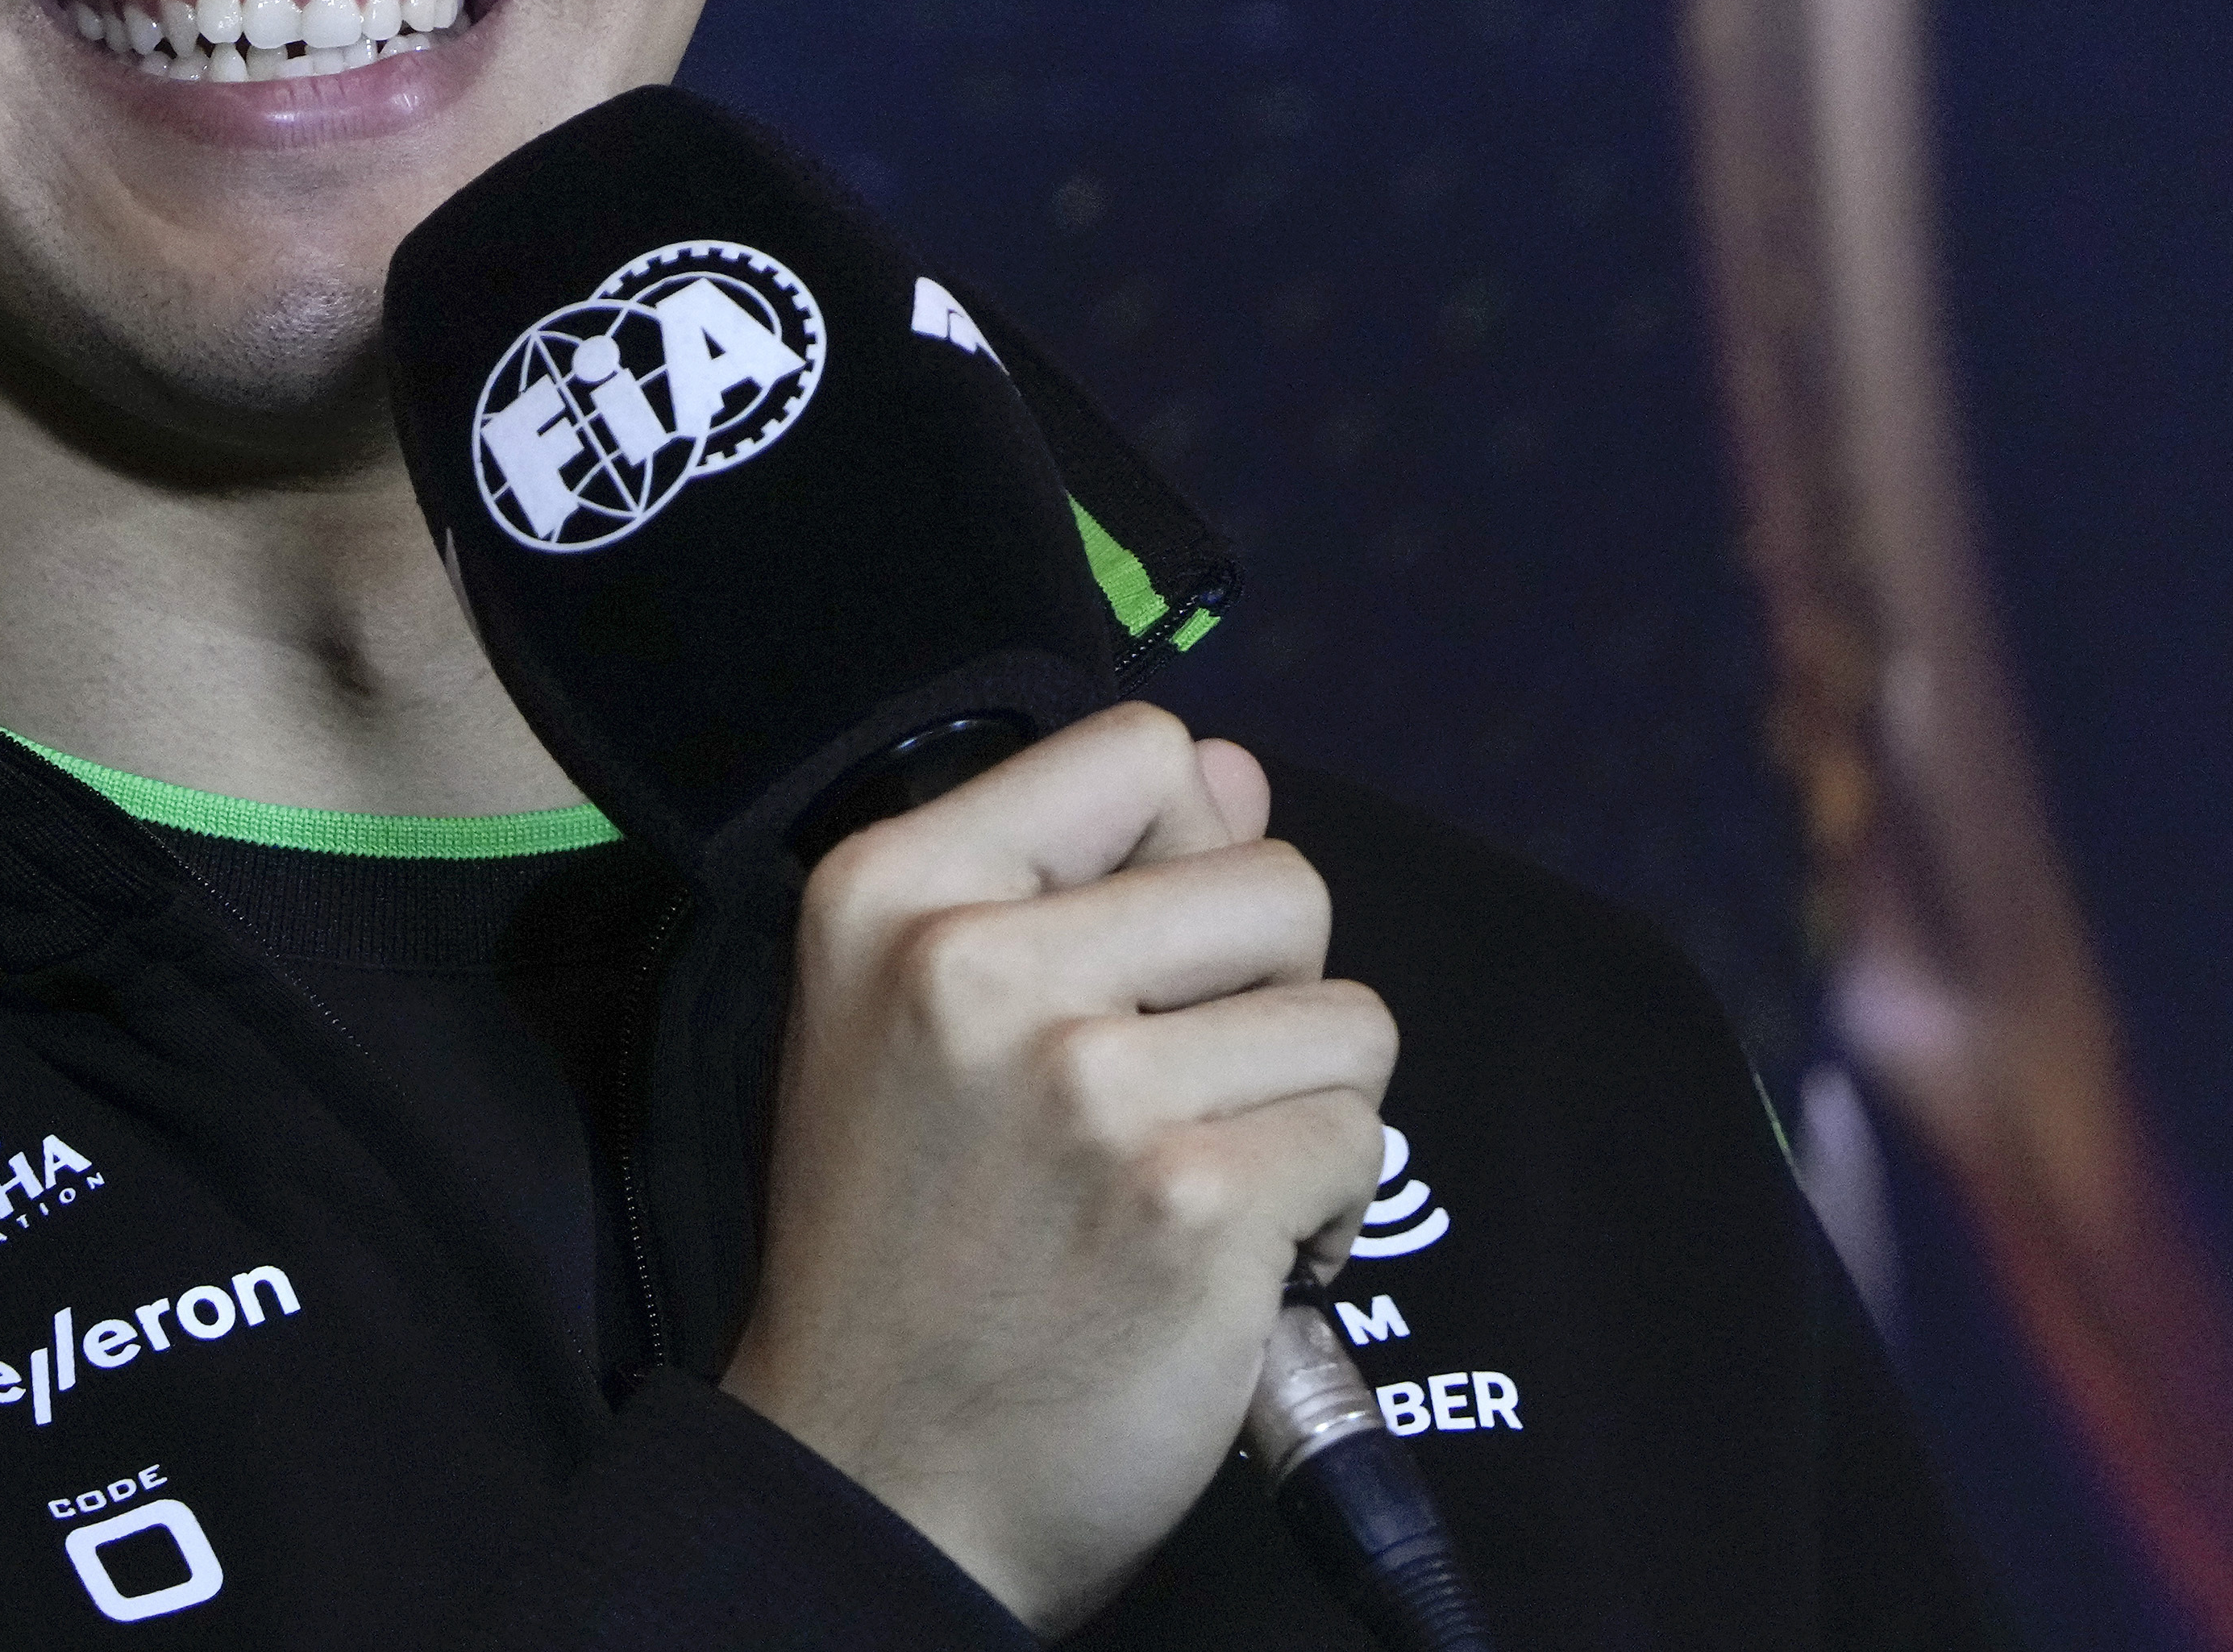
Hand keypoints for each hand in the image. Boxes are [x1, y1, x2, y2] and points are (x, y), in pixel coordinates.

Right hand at [717, 703, 1395, 1636]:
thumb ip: (1075, 875)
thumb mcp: (917, 1019)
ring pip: (1343, 1017)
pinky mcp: (1187, 1204)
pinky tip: (1228, 1263)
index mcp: (890, 889)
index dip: (1184, 852)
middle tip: (1178, 1098)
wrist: (876, 1479)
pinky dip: (1321, 1213)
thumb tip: (1233, 771)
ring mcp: (1084, 1085)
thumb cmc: (905, 1246)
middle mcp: (974, 964)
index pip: (1140, 753)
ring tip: (1204, 1184)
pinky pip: (1356, 1139)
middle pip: (1275, 880)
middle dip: (1269, 996)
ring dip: (1303, 1113)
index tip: (1144, 963)